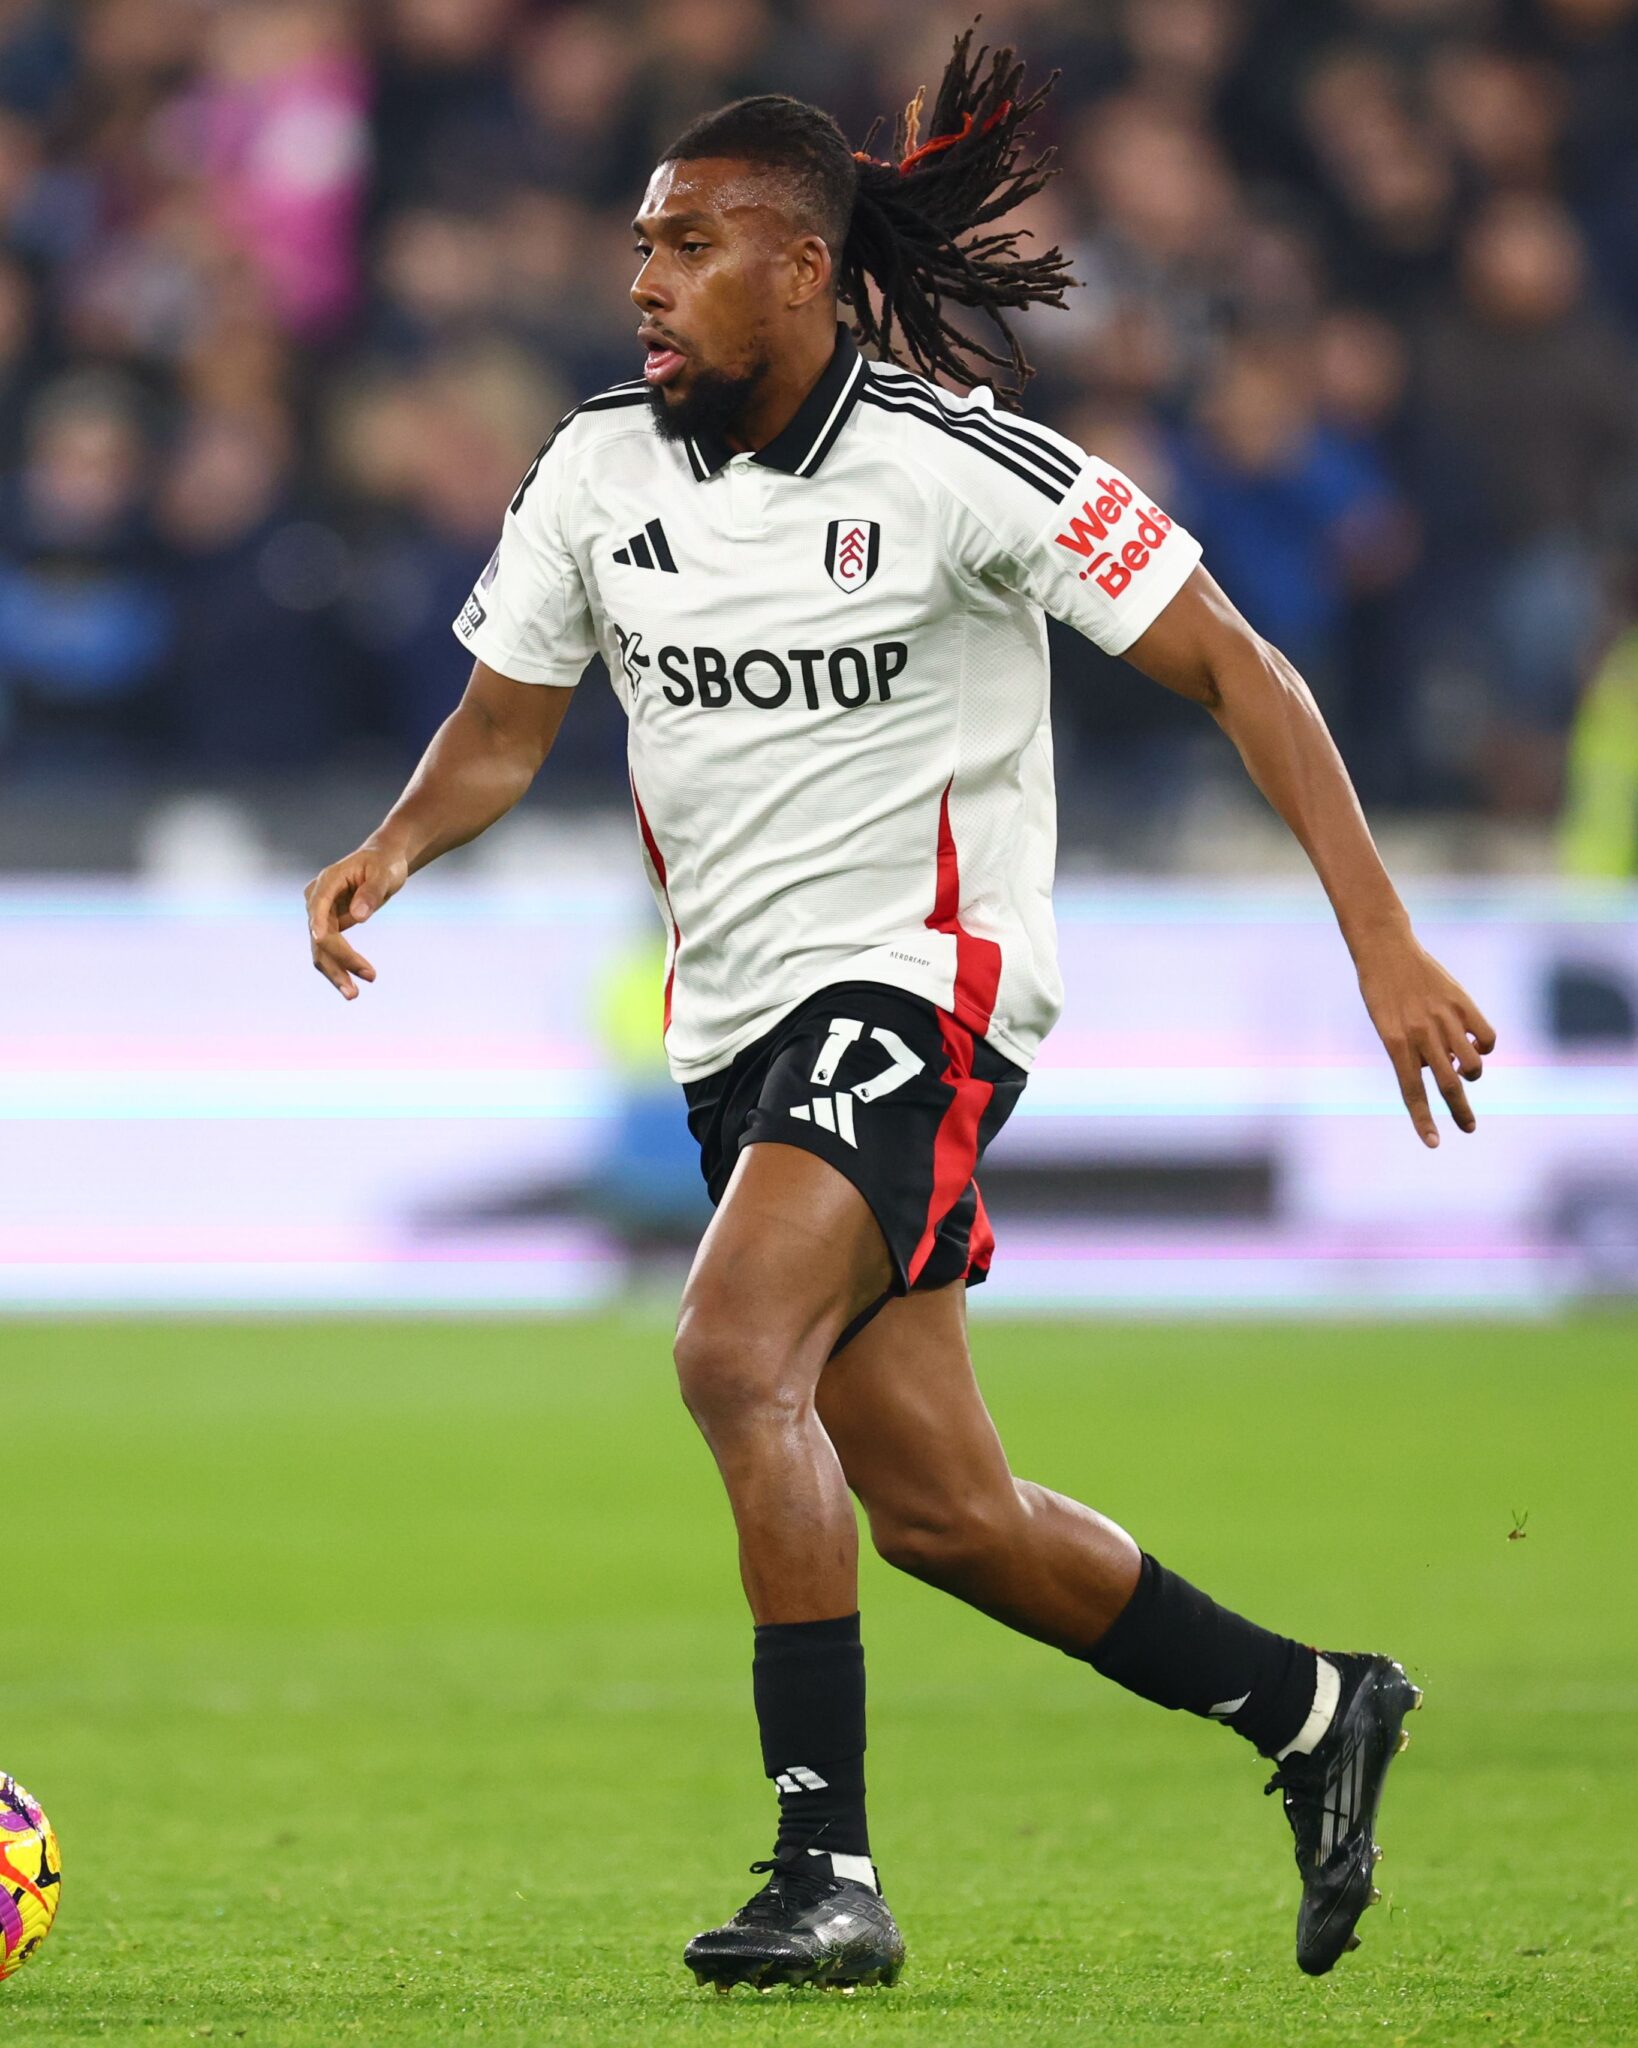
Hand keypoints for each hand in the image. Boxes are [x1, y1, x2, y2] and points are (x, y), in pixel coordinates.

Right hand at [304, 840, 408, 999]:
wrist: (383, 862)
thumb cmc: (385, 864)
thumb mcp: (385, 874)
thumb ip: (372, 892)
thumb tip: (358, 917)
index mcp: (327, 880)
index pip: (318, 904)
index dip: (318, 923)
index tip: (321, 940)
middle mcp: (317, 898)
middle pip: (320, 935)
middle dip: (338, 960)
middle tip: (356, 987)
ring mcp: (321, 914)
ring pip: (321, 949)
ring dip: (335, 972)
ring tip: (353, 995)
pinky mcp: (329, 926)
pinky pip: (331, 951)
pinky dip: (340, 967)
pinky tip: (353, 986)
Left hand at [1355, 936, 1495, 1146]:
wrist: (1387, 949)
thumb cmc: (1383, 992)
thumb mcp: (1388, 1026)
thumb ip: (1414, 1052)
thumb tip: (1450, 1071)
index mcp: (1395, 1042)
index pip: (1411, 1091)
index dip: (1423, 1120)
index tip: (1434, 1144)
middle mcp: (1421, 1034)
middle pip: (1448, 1085)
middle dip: (1460, 1112)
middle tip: (1469, 1128)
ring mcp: (1444, 1019)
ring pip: (1473, 1064)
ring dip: (1472, 1074)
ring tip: (1463, 1067)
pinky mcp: (1463, 1004)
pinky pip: (1486, 1039)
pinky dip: (1484, 1048)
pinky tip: (1473, 1043)